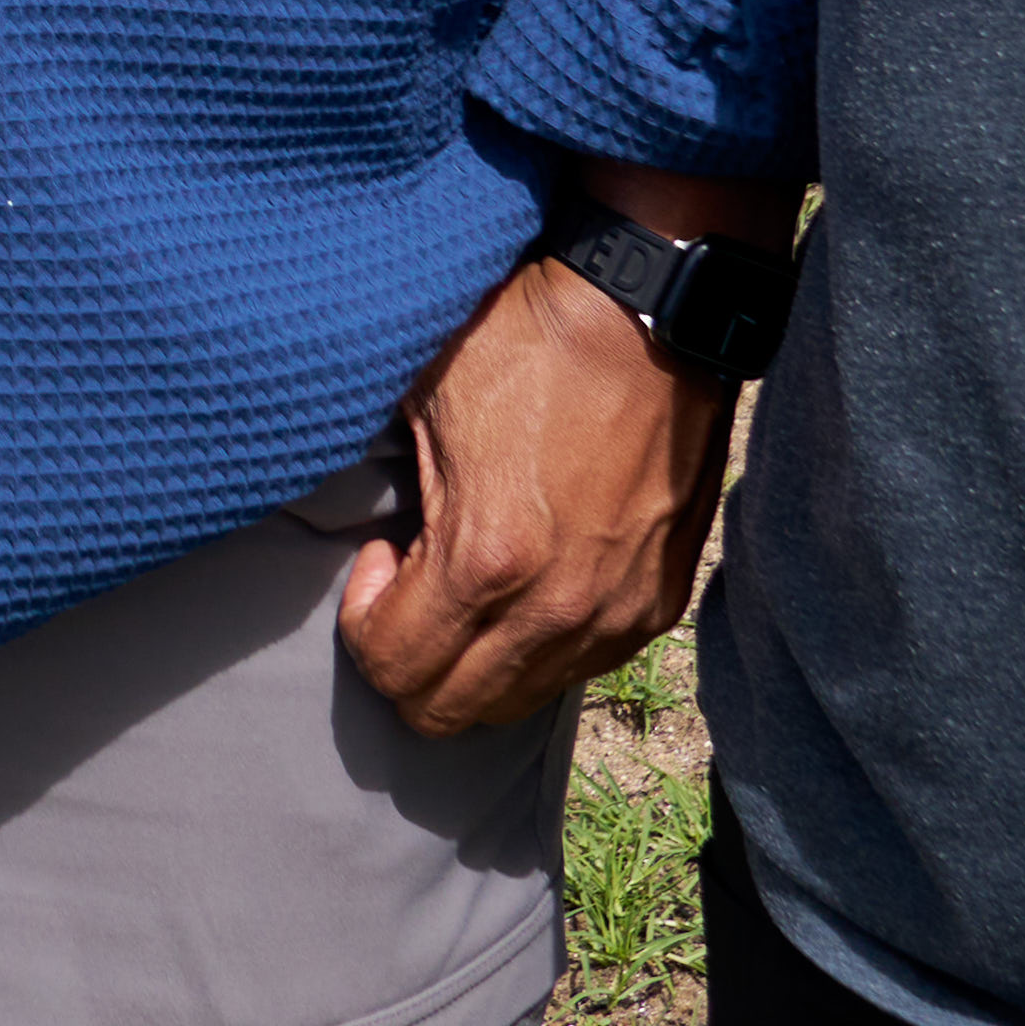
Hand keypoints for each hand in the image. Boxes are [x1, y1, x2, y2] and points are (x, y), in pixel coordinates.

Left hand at [334, 243, 725, 738]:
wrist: (653, 311)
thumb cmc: (529, 342)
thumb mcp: (426, 405)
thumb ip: (400, 502)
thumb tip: (384, 553)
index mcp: (488, 562)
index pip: (394, 670)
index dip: (365, 621)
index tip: (382, 557)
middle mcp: (558, 610)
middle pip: (450, 713)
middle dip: (410, 663)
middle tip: (412, 587)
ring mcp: (617, 614)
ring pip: (517, 702)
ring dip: (477, 660)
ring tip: (474, 579)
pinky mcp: (659, 601)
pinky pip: (578, 666)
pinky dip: (538, 643)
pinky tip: (531, 573)